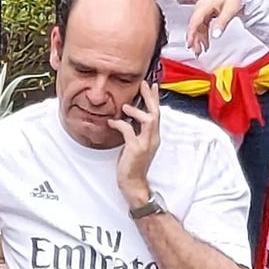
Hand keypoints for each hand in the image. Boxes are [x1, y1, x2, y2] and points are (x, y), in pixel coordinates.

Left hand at [109, 79, 161, 207]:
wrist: (133, 183)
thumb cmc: (132, 165)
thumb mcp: (135, 144)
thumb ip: (135, 132)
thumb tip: (127, 119)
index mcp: (153, 136)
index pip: (156, 114)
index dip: (154, 99)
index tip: (152, 86)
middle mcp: (152, 138)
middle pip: (156, 113)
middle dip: (150, 98)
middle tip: (144, 84)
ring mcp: (146, 144)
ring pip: (148, 120)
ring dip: (137, 111)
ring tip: (126, 107)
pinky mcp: (136, 149)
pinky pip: (129, 131)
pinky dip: (120, 124)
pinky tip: (112, 122)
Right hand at [186, 0, 243, 56]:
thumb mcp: (229, 10)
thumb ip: (222, 23)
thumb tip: (215, 35)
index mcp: (204, 5)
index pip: (194, 22)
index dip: (191, 34)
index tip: (190, 44)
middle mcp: (201, 7)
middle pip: (194, 26)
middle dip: (195, 40)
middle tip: (197, 51)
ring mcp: (203, 10)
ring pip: (197, 28)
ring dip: (199, 39)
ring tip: (201, 50)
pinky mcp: (206, 13)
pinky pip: (202, 26)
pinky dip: (203, 35)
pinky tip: (205, 42)